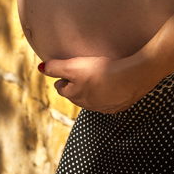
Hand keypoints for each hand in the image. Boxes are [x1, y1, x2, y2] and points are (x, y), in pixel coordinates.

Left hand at [39, 55, 157, 113]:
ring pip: (93, 100)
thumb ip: (55, 67)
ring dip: (93, 91)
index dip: (63, 78)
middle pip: (76, 96)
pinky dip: (109, 95)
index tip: (66, 71)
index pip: (61, 88)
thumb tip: (40, 68)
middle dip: (76, 87)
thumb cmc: (102, 71)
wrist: (132, 77)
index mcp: (74, 95)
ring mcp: (104, 107)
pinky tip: (114, 87)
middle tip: (81, 74)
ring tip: (98, 79)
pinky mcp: (120, 105)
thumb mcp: (73, 66)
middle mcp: (87, 105)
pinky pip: (110, 102)